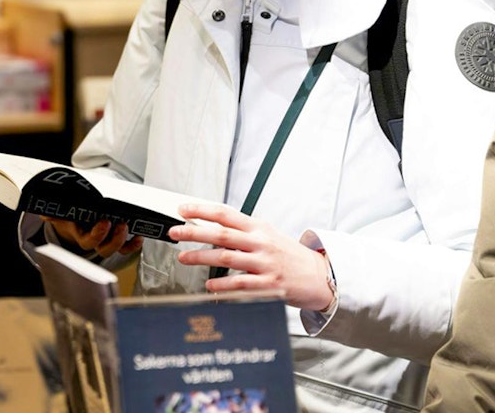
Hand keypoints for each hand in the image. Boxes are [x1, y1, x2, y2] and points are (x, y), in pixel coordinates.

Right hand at [44, 217, 143, 259]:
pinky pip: (126, 247)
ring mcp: (106, 241)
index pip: (89, 241)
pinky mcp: (116, 239)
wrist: (73, 219)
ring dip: (123, 240)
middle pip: (104, 249)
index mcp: (81, 235)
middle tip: (121, 224)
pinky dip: (133, 244)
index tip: (104, 222)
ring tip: (127, 226)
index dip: (98, 234)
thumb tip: (43, 214)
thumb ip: (53, 213)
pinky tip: (139, 237)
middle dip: (114, 239)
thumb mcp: (61, 212)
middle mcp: (95, 242)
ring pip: (116, 249)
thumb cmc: (69, 215)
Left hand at [168, 203, 333, 310]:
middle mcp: (261, 243)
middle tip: (175, 233)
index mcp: (258, 228)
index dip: (202, 210)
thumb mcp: (268, 235)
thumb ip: (243, 231)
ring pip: (226, 257)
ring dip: (201, 257)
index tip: (183, 209)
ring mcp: (265, 264)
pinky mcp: (269, 285)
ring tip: (183, 258)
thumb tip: (212, 226)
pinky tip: (208, 285)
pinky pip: (240, 283)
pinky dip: (222, 284)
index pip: (226, 214)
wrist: (319, 276)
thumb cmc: (289, 256)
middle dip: (194, 232)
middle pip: (221, 234)